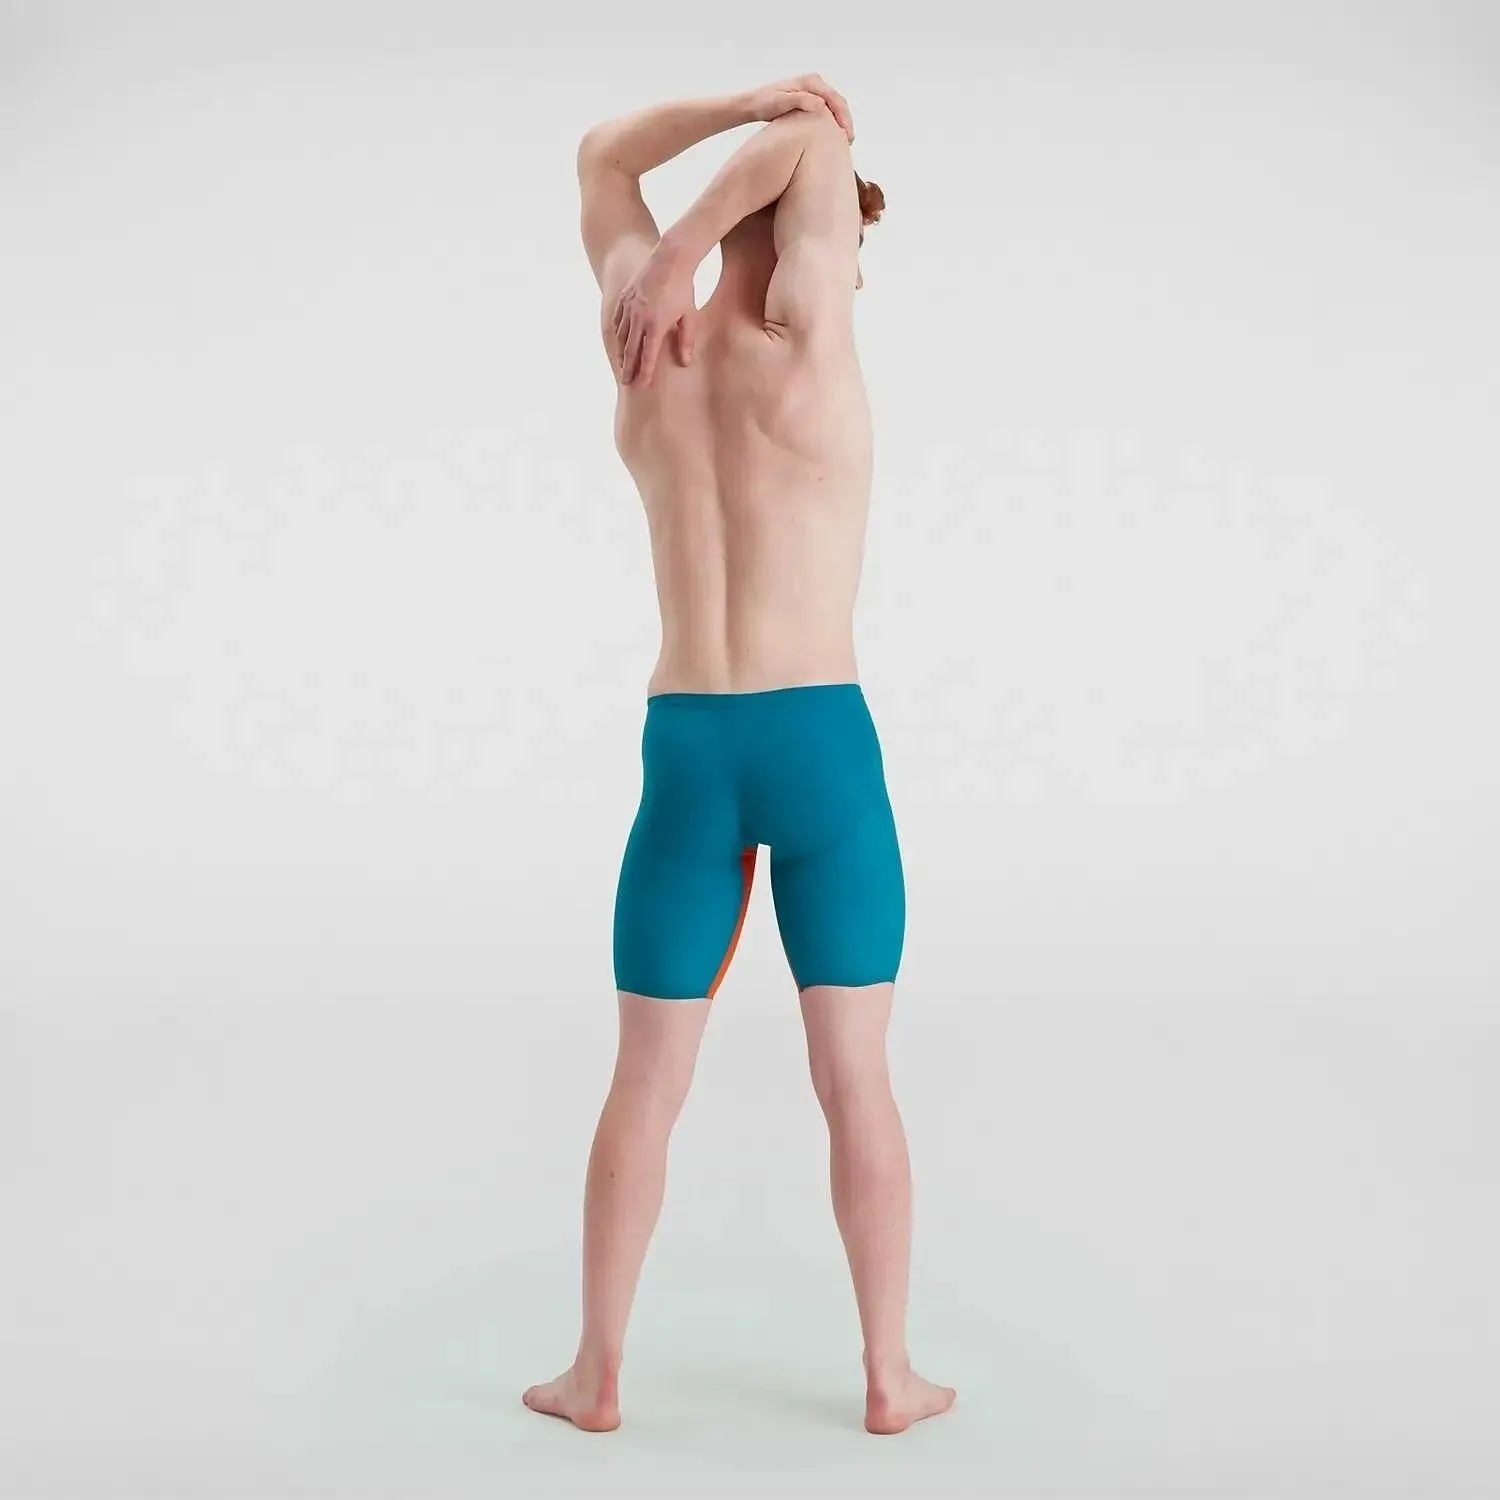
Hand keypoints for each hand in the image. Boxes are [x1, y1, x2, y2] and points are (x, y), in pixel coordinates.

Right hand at [611, 242, 696, 386]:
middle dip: (628, 368)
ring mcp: (629, 307)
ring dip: (621, 352)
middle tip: (626, 382)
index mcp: (655, 325)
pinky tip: (620, 340)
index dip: (644, 373)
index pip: (647, 356)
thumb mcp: (689, 316)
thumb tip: (685, 363)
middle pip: (630, 350)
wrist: (670, 259)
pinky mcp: (625, 297)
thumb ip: (686, 341)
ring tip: (623, 365)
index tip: (641, 385)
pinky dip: (618, 333)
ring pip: (621, 336)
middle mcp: (639, 318)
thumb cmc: (683, 289)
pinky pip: (617, 320)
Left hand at [744, 73, 853, 141]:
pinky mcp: (808, 100)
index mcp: (811, 81)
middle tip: (849, 142)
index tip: (846, 135)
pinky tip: (832, 136)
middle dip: (845, 121)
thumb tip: (820, 104)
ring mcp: (812, 91)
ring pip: (833, 107)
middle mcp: (814, 83)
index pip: (835, 99)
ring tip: (843, 142)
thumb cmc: (764, 103)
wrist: (752, 104)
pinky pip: (826, 111)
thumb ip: (800, 101)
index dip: (843, 118)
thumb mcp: (780, 102)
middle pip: (838, 102)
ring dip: (840, 123)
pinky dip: (832, 122)